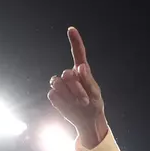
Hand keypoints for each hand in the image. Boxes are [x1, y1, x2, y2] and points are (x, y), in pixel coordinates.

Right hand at [47, 27, 107, 149]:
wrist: (87, 121)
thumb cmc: (94, 106)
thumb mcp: (96, 94)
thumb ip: (88, 80)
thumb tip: (80, 67)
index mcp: (81, 71)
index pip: (78, 53)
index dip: (74, 41)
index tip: (71, 29)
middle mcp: (70, 75)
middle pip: (67, 74)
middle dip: (76, 87)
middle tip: (85, 100)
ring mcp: (61, 85)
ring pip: (58, 83)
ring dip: (69, 95)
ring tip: (79, 103)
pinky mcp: (54, 95)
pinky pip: (53, 95)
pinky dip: (62, 103)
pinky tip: (70, 106)